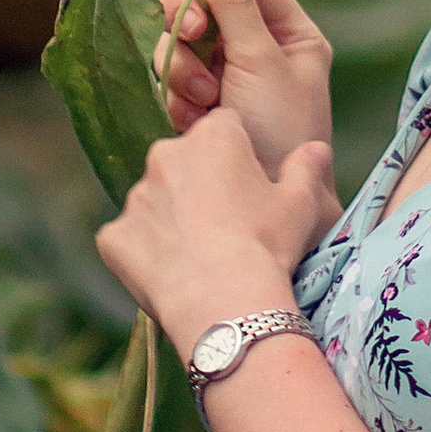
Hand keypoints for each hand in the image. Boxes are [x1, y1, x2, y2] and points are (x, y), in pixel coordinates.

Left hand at [95, 106, 337, 364]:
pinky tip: (170, 276)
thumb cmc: (267, 245)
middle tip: (223, 225)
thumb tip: (317, 148)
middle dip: (197, 185)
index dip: (237, 159)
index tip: (247, 190)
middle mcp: (165, 155)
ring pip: (154, 202)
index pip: (223, 129)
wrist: (225, 302)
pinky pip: (127, 240)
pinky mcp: (113, 236)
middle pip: (182, 162)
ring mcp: (135, 196)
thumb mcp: (301, 203)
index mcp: (212, 137)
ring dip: (170, 220)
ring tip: (198, 257)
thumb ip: (306, 168)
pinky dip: (144, 254)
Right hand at [153, 0, 332, 179]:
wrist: (269, 214)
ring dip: (182, 67)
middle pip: (202, 3)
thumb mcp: (263, 62)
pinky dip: (176, 95)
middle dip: (190, 18)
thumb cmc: (284, 135)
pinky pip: (168, 79)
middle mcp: (257, 52)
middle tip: (194, 34)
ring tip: (203, 102)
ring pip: (178, 42)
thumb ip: (236, 2)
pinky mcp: (198, 111)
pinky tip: (192, 121)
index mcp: (290, 34)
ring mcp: (225, 82)